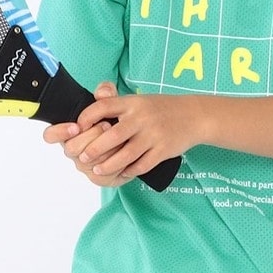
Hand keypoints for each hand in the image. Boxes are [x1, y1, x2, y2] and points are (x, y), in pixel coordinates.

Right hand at [42, 82, 119, 184]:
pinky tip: (124, 152)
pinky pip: (102, 173)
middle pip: (71, 148)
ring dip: (105, 148)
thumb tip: (103, 92)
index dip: (59, 132)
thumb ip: (106, 94)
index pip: (50, 135)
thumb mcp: (112, 104)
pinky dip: (114, 162)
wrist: (135, 145)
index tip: (76, 127)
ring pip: (88, 161)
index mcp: (69, 133)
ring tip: (119, 138)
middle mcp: (73, 150)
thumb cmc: (116, 123)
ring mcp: (85, 165)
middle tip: (107, 126)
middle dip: (91, 136)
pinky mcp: (99, 177)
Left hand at [72, 85, 200, 184]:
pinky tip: (123, 172)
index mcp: (132, 103)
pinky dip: (131, 170)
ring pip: (126, 155)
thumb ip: (117, 104)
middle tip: (83, 158)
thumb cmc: (161, 109)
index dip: (87, 117)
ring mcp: (153, 135)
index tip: (77, 128)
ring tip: (98, 170)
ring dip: (109, 165)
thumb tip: (93, 108)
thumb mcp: (139, 99)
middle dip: (94, 149)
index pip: (103, 106)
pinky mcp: (163, 150)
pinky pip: (143, 164)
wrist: (194, 115)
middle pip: (112, 136)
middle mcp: (141, 118)